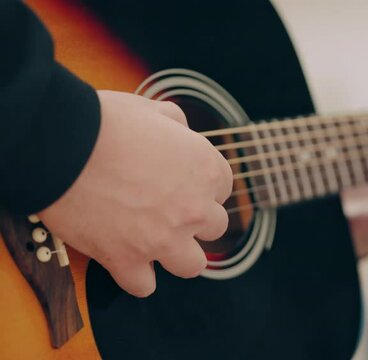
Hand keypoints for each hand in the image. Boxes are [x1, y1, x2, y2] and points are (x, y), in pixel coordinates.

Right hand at [38, 90, 231, 296]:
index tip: (183, 186)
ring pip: (192, 265)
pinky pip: (143, 285)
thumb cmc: (105, 122)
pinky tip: (127, 263)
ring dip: (177, 256)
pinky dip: (135, 278)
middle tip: (169, 212)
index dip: (201, 187)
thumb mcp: (152, 108)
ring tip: (158, 245)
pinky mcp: (127, 259)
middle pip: (213, 227)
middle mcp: (194, 208)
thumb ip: (175, 123)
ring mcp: (163, 238)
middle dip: (194, 220)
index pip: (222, 189)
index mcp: (205, 170)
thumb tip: (179, 130)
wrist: (62, 144)